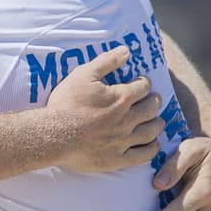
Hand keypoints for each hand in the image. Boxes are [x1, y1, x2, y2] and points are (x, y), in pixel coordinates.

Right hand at [46, 46, 163, 172]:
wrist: (53, 136)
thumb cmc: (67, 103)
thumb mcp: (83, 75)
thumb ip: (106, 62)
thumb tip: (126, 51)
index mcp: (121, 97)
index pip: (143, 87)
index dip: (144, 83)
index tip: (142, 83)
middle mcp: (127, 119)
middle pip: (151, 109)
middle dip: (154, 102)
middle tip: (154, 100)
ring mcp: (124, 141)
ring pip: (151, 132)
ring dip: (157, 124)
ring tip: (158, 121)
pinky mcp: (117, 160)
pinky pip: (142, 156)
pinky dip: (151, 149)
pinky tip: (153, 145)